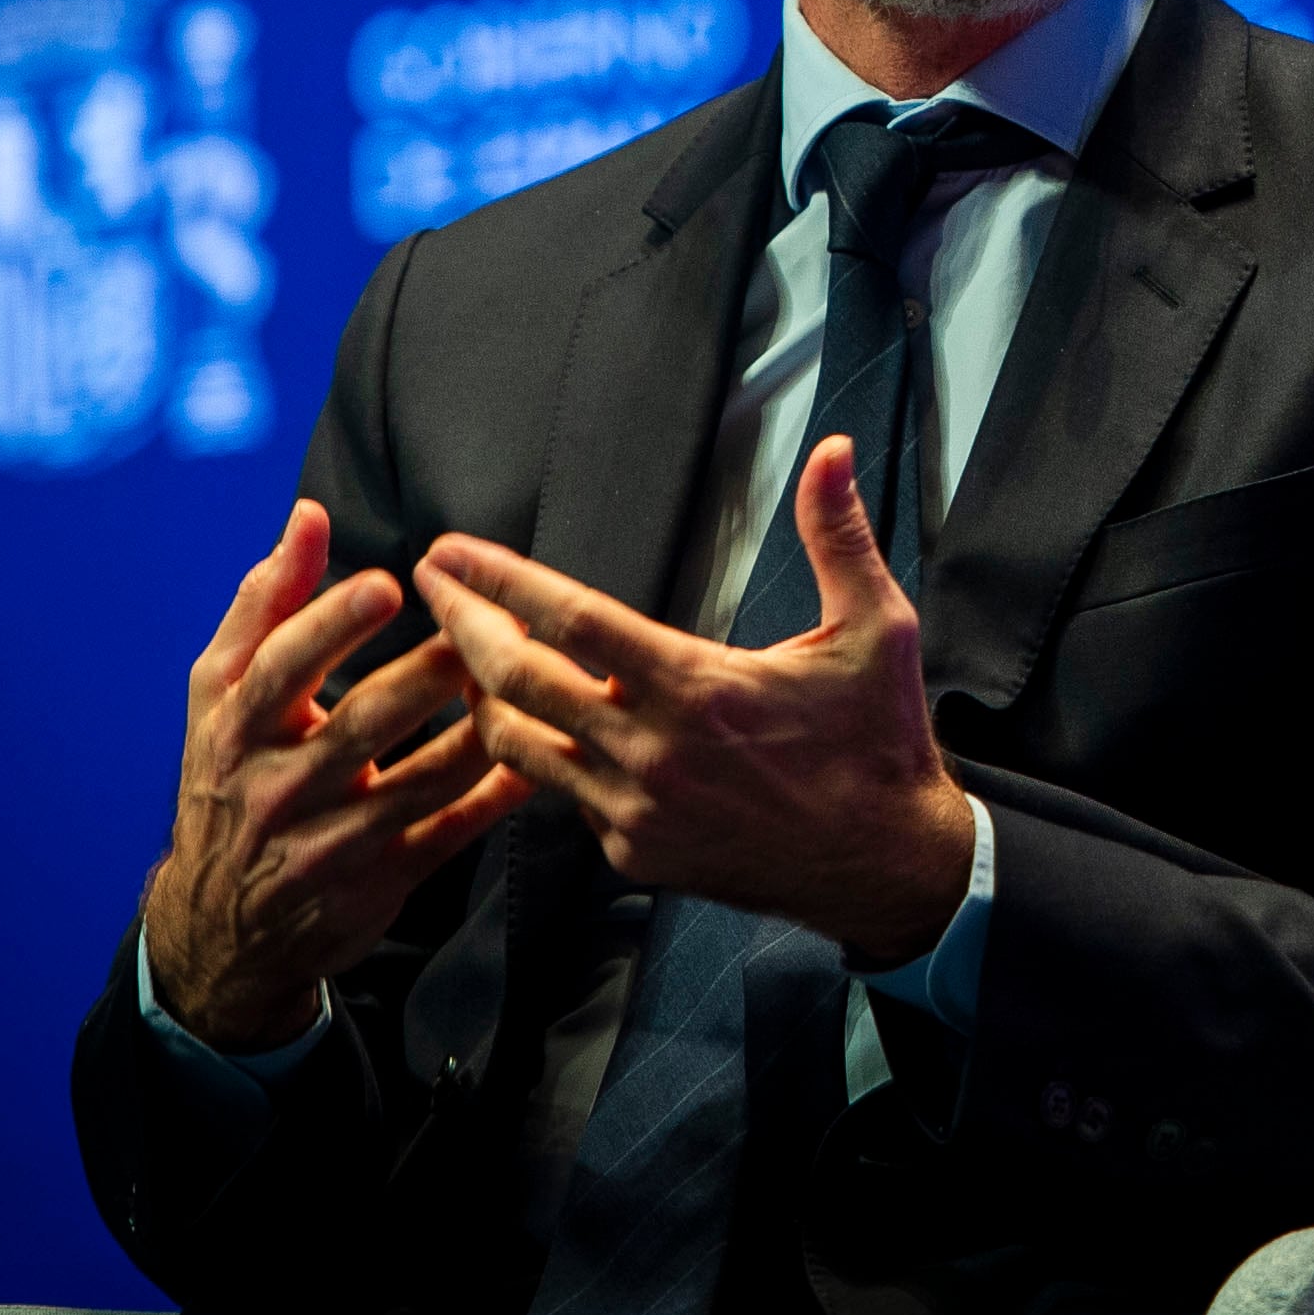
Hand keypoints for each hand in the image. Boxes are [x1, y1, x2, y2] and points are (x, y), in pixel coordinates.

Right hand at [141, 502, 526, 1049]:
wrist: (218, 928)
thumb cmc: (228, 777)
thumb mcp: (219, 696)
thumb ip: (265, 604)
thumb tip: (307, 517)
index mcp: (237, 729)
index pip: (280, 671)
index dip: (331, 626)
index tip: (387, 584)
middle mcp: (278, 788)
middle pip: (360, 725)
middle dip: (428, 674)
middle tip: (484, 629)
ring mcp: (330, 843)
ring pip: (418, 784)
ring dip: (479, 731)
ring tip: (526, 681)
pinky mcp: (377, 883)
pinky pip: (447, 837)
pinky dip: (493, 800)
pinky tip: (532, 763)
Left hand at [414, 437, 975, 964]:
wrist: (886, 864)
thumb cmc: (879, 741)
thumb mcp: (876, 628)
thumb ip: (837, 536)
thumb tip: (834, 450)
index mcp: (696, 687)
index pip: (571, 620)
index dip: (501, 580)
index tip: (451, 551)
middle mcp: (650, 752)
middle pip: (518, 680)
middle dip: (460, 624)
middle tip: (427, 585)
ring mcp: (634, 811)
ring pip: (520, 746)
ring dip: (481, 696)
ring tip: (460, 656)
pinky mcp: (634, 854)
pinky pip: (564, 795)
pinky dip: (540, 755)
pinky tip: (534, 727)